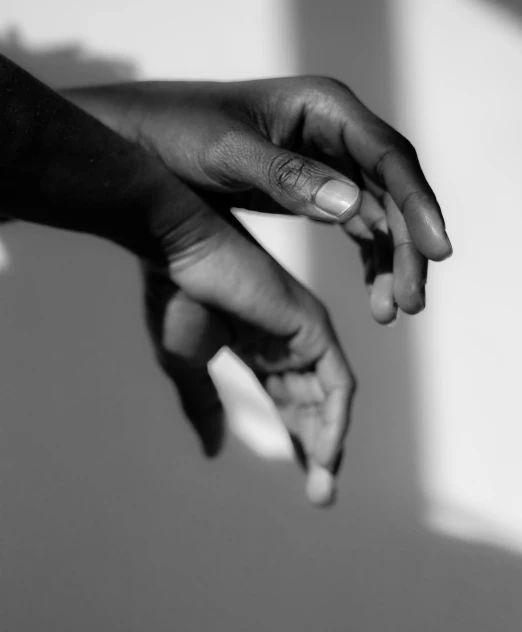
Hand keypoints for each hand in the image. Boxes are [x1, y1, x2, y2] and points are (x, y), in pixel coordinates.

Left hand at [66, 76, 451, 324]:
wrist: (144, 138)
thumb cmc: (177, 133)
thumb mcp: (226, 153)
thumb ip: (286, 177)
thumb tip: (353, 206)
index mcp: (324, 108)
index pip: (389, 157)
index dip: (417, 203)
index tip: (436, 250)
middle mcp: (336, 131)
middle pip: (394, 189)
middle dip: (408, 246)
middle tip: (410, 302)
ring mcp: (329, 160)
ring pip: (381, 212)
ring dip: (392, 261)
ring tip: (394, 310)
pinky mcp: (314, 187)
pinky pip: (358, 224)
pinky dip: (370, 260)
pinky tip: (374, 295)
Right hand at [141, 188, 355, 506]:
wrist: (174, 251)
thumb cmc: (174, 298)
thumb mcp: (187, 368)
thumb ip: (205, 407)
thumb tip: (214, 451)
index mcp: (261, 349)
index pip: (291, 403)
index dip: (299, 441)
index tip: (306, 479)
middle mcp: (289, 343)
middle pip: (314, 407)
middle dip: (318, 451)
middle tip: (322, 496)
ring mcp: (304, 333)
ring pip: (330, 400)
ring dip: (330, 445)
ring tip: (323, 487)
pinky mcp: (312, 326)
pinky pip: (336, 384)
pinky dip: (334, 420)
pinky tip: (326, 453)